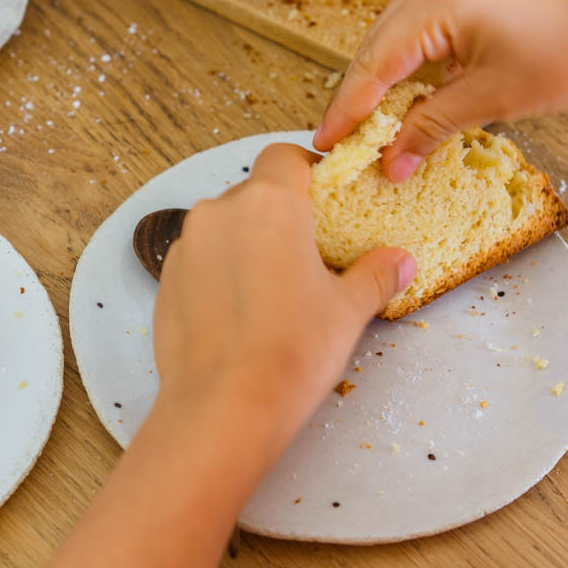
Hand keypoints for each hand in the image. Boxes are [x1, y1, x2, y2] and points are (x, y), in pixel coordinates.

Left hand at [152, 143, 415, 464]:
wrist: (222, 410)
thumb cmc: (289, 353)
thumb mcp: (347, 311)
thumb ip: (376, 275)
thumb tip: (401, 262)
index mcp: (270, 204)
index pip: (285, 156)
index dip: (307, 170)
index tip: (326, 197)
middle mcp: (221, 211)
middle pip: (255, 192)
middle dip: (281, 214)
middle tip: (309, 253)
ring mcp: (187, 245)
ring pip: (224, 225)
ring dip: (248, 243)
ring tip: (275, 288)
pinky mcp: (166, 279)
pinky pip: (201, 259)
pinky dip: (221, 272)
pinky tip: (242, 313)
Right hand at [314, 0, 567, 181]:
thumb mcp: (497, 98)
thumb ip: (432, 126)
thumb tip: (390, 162)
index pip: (374, 62)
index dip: (347, 109)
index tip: (324, 144)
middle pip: (379, 41)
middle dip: (363, 95)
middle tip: (345, 145)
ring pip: (398, 27)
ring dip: (388, 74)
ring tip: (374, 125)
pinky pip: (422, 13)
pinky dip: (414, 51)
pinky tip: (410, 89)